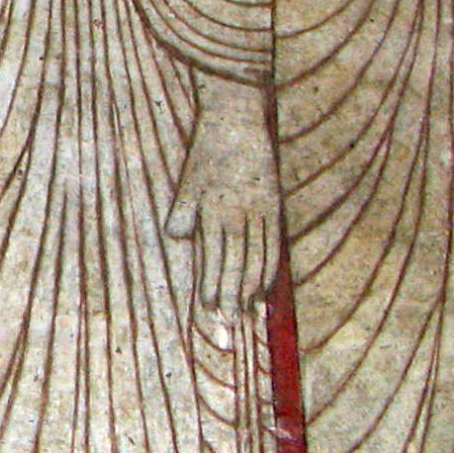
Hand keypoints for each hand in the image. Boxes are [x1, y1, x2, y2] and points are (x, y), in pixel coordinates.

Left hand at [163, 85, 279, 313]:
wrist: (239, 123)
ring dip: (251, 291)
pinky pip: (274, 247)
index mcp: (214, 211)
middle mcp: (239, 216)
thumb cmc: (207, 156)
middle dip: (231, 301)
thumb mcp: (187, 181)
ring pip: (257, 261)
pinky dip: (269, 271)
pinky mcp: (274, 208)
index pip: (213, 260)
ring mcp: (260, 214)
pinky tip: (264, 290)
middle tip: (229, 329)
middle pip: (236, 267)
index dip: (212, 289)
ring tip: (246, 316)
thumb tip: (179, 238)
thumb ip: (182, 212)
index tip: (210, 314)